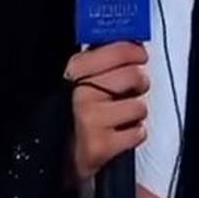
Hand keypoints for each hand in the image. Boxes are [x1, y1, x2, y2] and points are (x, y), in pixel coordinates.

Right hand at [67, 42, 149, 180]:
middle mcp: (81, 92)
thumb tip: (133, 41)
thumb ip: (102, 58)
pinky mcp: (100, 146)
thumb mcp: (80, 79)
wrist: (58, 156)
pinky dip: (133, 135)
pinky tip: (117, 134)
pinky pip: (138, 132)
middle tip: (131, 90)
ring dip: (135, 113)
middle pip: (135, 75)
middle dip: (139, 84)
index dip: (135, 52)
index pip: (118, 50)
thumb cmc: (75, 112)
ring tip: (119, 116)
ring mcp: (90, 119)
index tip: (140, 56)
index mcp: (75, 70)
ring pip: (140, 106)